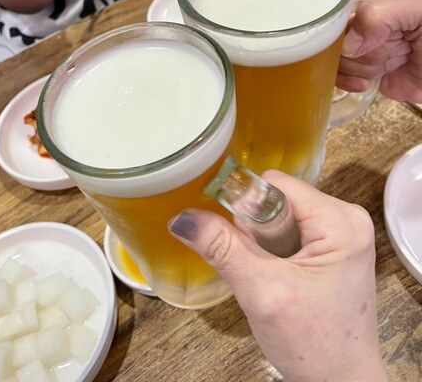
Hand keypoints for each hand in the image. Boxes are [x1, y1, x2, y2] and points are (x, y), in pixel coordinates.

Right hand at [169, 170, 386, 381]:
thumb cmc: (315, 346)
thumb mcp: (261, 292)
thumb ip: (222, 248)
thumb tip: (183, 218)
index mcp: (340, 221)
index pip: (276, 185)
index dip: (244, 204)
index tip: (228, 232)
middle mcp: (346, 218)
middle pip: (278, 198)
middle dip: (254, 229)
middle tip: (254, 266)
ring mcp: (342, 234)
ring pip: (280, 215)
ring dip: (261, 241)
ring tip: (266, 276)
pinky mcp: (333, 248)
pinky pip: (290, 231)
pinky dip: (272, 249)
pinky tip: (274, 276)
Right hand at [337, 0, 421, 101]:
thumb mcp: (420, 6)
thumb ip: (380, 13)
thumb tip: (348, 44)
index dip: (349, 16)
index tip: (371, 30)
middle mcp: (365, 7)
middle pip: (335, 27)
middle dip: (362, 45)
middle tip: (393, 44)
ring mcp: (360, 38)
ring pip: (335, 52)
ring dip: (366, 64)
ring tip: (394, 59)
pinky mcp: (358, 64)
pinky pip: (336, 73)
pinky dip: (354, 80)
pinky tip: (375, 78)